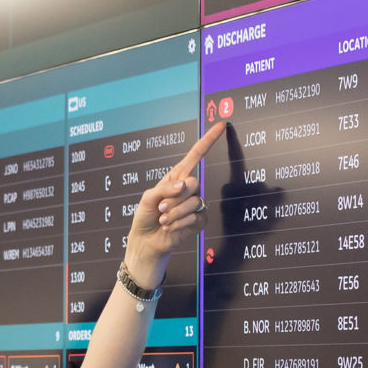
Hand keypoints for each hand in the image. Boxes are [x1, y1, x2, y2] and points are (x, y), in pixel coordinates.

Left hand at [123, 120, 227, 279]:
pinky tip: (170, 227)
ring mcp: (195, 204)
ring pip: (194, 203)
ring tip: (163, 220)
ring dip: (175, 213)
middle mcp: (188, 189)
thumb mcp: (148, 198)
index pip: (195, 155)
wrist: (147, 241)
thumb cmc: (146, 217)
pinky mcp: (199, 220)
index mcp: (176, 177)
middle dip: (175, 197)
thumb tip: (183, 185)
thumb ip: (164, 189)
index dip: (208, 140)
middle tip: (162, 208)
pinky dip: (180, 223)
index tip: (221, 126)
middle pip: (194, 183)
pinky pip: (195, 217)